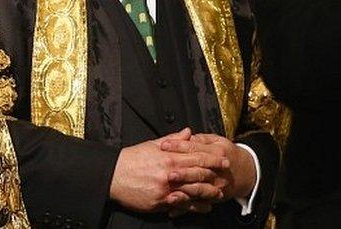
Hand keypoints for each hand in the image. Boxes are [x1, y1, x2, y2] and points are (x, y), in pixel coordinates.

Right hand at [109, 128, 227, 212]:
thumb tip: (188, 132)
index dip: (212, 159)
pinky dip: (193, 206)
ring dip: (207, 193)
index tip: (224, 159)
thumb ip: (173, 140)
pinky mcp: (159, 203)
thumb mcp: (152, 145)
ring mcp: (165, 190)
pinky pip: (180, 205)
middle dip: (214, 175)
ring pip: (192, 192)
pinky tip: (202, 207)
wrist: (113, 175)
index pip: (196, 157)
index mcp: (168, 158)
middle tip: (227, 176)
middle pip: (198, 175)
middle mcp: (169, 174)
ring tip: (218, 194)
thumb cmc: (132, 159)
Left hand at [160, 134, 255, 200]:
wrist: (245, 171)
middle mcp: (217, 169)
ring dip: (184, 192)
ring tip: (170, 193)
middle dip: (182, 172)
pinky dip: (185, 206)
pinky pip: (199, 204)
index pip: (195, 148)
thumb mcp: (217, 140)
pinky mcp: (213, 197)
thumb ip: (201, 138)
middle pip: (197, 170)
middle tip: (167, 173)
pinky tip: (174, 207)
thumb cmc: (227, 153)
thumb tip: (185, 135)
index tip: (164, 145)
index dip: (179, 146)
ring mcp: (216, 185)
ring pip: (199, 189)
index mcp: (217, 151)